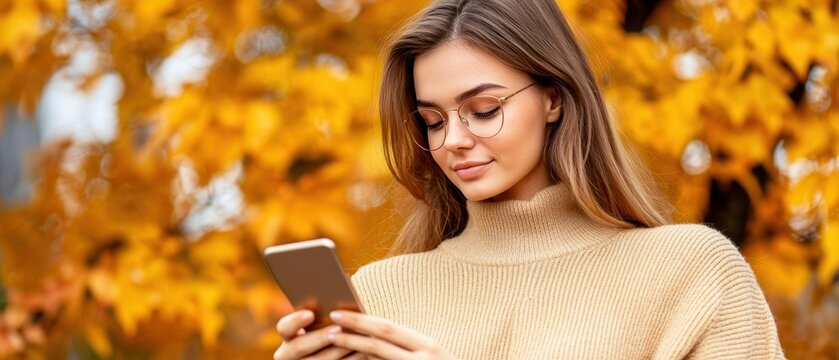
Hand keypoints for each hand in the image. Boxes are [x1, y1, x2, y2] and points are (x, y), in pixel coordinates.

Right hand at [274, 309, 364, 359]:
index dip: (295, 320)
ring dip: (337, 350)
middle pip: (299, 346)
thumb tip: (336, 295)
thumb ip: (323, 312)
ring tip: (356, 339)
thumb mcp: (321, 321)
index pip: (284, 327)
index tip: (310, 313)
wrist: (328, 349)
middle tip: (339, 327)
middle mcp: (288, 353)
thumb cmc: (329, 327)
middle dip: (320, 337)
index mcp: (288, 334)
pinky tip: (363, 352)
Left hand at [326, 310, 456, 359]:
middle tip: (328, 325)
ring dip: (352, 351)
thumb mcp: (429, 357)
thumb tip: (370, 340)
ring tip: (331, 342)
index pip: (389, 329)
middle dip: (351, 332)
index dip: (361, 320)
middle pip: (379, 342)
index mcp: (428, 346)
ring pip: (377, 359)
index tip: (339, 314)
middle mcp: (424, 358)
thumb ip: (405, 347)